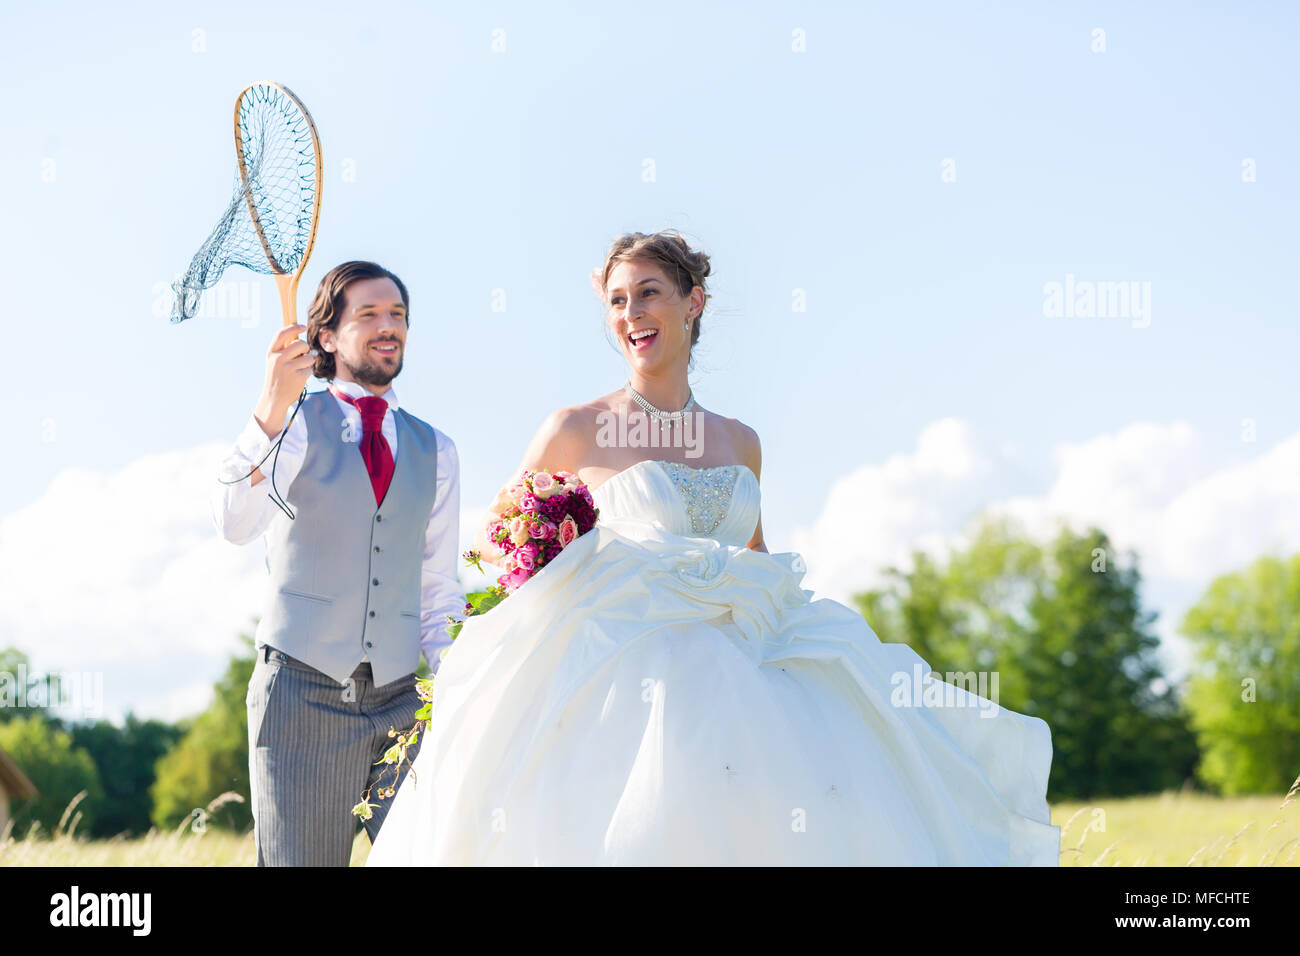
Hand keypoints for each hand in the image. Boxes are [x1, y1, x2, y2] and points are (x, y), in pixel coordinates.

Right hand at [254, 324, 313, 438]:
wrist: (274, 398)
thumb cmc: (277, 376)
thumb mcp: (274, 361)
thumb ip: (283, 348)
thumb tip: (297, 334)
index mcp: (271, 353)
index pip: (282, 334)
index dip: (294, 328)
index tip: (303, 327)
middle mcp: (278, 359)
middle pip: (300, 344)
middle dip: (305, 349)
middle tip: (302, 355)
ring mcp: (288, 368)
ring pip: (309, 357)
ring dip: (308, 362)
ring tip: (300, 369)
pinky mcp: (298, 377)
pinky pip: (310, 369)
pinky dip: (308, 372)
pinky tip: (300, 377)